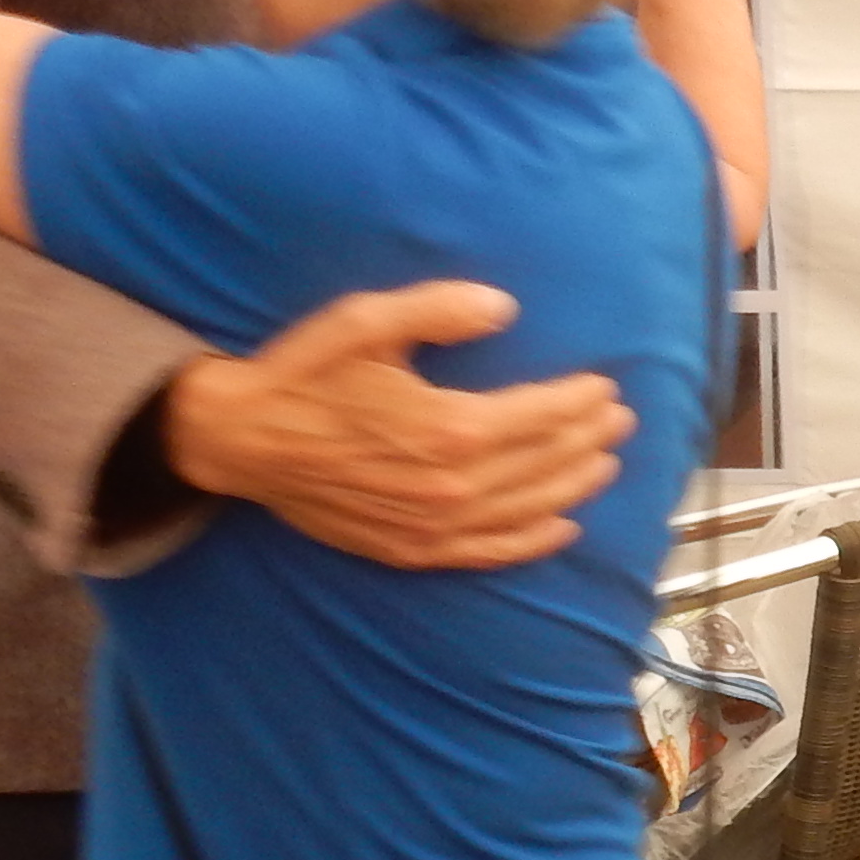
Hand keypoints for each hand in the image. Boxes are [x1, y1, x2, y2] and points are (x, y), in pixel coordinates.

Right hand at [159, 282, 632, 567]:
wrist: (240, 439)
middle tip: (619, 421)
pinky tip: (561, 526)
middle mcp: (452, 485)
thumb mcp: (365, 321)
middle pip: (544, 462)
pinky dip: (533, 540)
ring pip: (529, 509)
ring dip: (573, 485)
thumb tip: (504, 307)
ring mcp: (434, 525)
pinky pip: (490, 552)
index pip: (541, 415)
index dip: (580, 401)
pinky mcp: (413, 550)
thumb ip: (439, 308)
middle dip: (588, 439)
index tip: (605, 387)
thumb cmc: (303, 374)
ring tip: (604, 463)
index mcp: (449, 427)